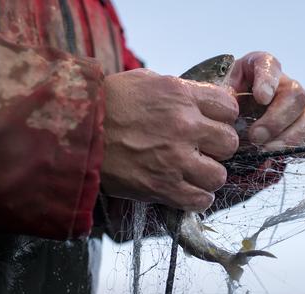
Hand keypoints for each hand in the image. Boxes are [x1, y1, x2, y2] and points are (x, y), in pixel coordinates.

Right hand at [100, 69, 238, 210]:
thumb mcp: (148, 82)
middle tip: (204, 149)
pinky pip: (199, 200)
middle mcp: (183, 127)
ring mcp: (174, 159)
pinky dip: (197, 197)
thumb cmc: (109, 102)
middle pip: (229, 143)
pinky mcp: (161, 186)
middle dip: (219, 147)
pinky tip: (187, 189)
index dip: (223, 118)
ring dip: (209, 175)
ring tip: (195, 172)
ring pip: (219, 175)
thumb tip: (208, 102)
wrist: (75, 127)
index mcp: (181, 97)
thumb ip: (182, 92)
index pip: (229, 108)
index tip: (213, 124)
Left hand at [228, 52, 304, 150]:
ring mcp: (299, 108)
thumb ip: (221, 100)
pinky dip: (304, 147)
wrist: (231, 126)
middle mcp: (284, 85)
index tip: (261, 97)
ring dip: (289, 138)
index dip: (268, 80)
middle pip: (296, 94)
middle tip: (256, 136)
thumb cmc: (224, 108)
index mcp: (259, 69)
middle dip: (276, 119)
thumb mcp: (216, 99)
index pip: (269, 65)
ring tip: (266, 150)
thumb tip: (229, 109)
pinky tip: (283, 154)